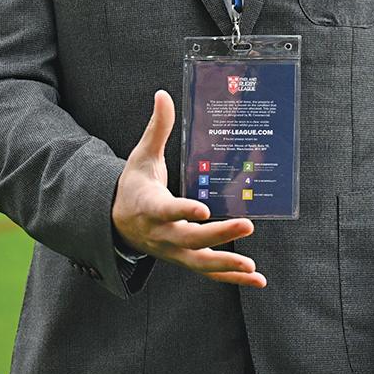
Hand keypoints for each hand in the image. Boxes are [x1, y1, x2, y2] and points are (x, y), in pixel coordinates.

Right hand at [112, 90, 266, 287]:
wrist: (116, 222)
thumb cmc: (134, 184)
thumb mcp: (142, 155)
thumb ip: (157, 128)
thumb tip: (163, 94)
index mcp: (150, 206)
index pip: (167, 210)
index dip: (184, 211)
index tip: (203, 210)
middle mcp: (161, 233)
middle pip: (189, 238)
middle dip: (218, 235)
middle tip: (246, 226)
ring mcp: (172, 251)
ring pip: (199, 261)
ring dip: (226, 265)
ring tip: (251, 266)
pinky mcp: (183, 259)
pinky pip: (208, 273)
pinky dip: (231, 277)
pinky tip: (256, 278)